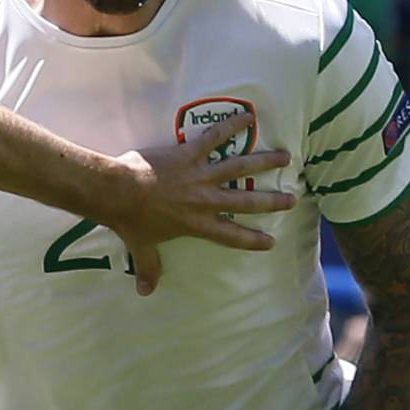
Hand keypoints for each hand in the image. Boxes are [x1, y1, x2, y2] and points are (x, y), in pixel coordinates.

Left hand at [110, 112, 295, 294]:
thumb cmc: (129, 221)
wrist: (117, 192)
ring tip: (285, 158)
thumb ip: (148, 268)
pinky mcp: (190, 153)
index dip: (252, 240)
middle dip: (271, 201)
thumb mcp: (141, 247)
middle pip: (246, 201)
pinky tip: (249, 116)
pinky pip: (216, 136)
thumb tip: (145, 293)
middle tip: (291, 199)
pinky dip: (233, 125)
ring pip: (240, 166)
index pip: (231, 235)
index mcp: (197, 224)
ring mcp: (200, 175)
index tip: (270, 242)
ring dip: (265, 161)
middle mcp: (205, 200)